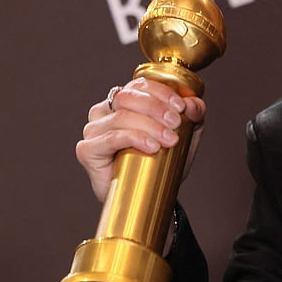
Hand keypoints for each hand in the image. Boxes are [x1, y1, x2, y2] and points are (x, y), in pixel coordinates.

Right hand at [76, 76, 207, 202]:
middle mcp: (104, 111)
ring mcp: (93, 130)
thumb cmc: (161, 162)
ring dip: (150, 126)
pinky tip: (151, 147)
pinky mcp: (88, 150)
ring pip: (122, 117)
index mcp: (124, 101)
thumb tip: (193, 104)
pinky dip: (134, 138)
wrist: (148, 196)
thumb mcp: (186, 135)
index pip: (139, 85)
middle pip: (128, 98)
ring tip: (170, 140)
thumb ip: (193, 115)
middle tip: (176, 124)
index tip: (181, 107)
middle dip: (156, 108)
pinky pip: (111, 138)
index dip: (161, 92)